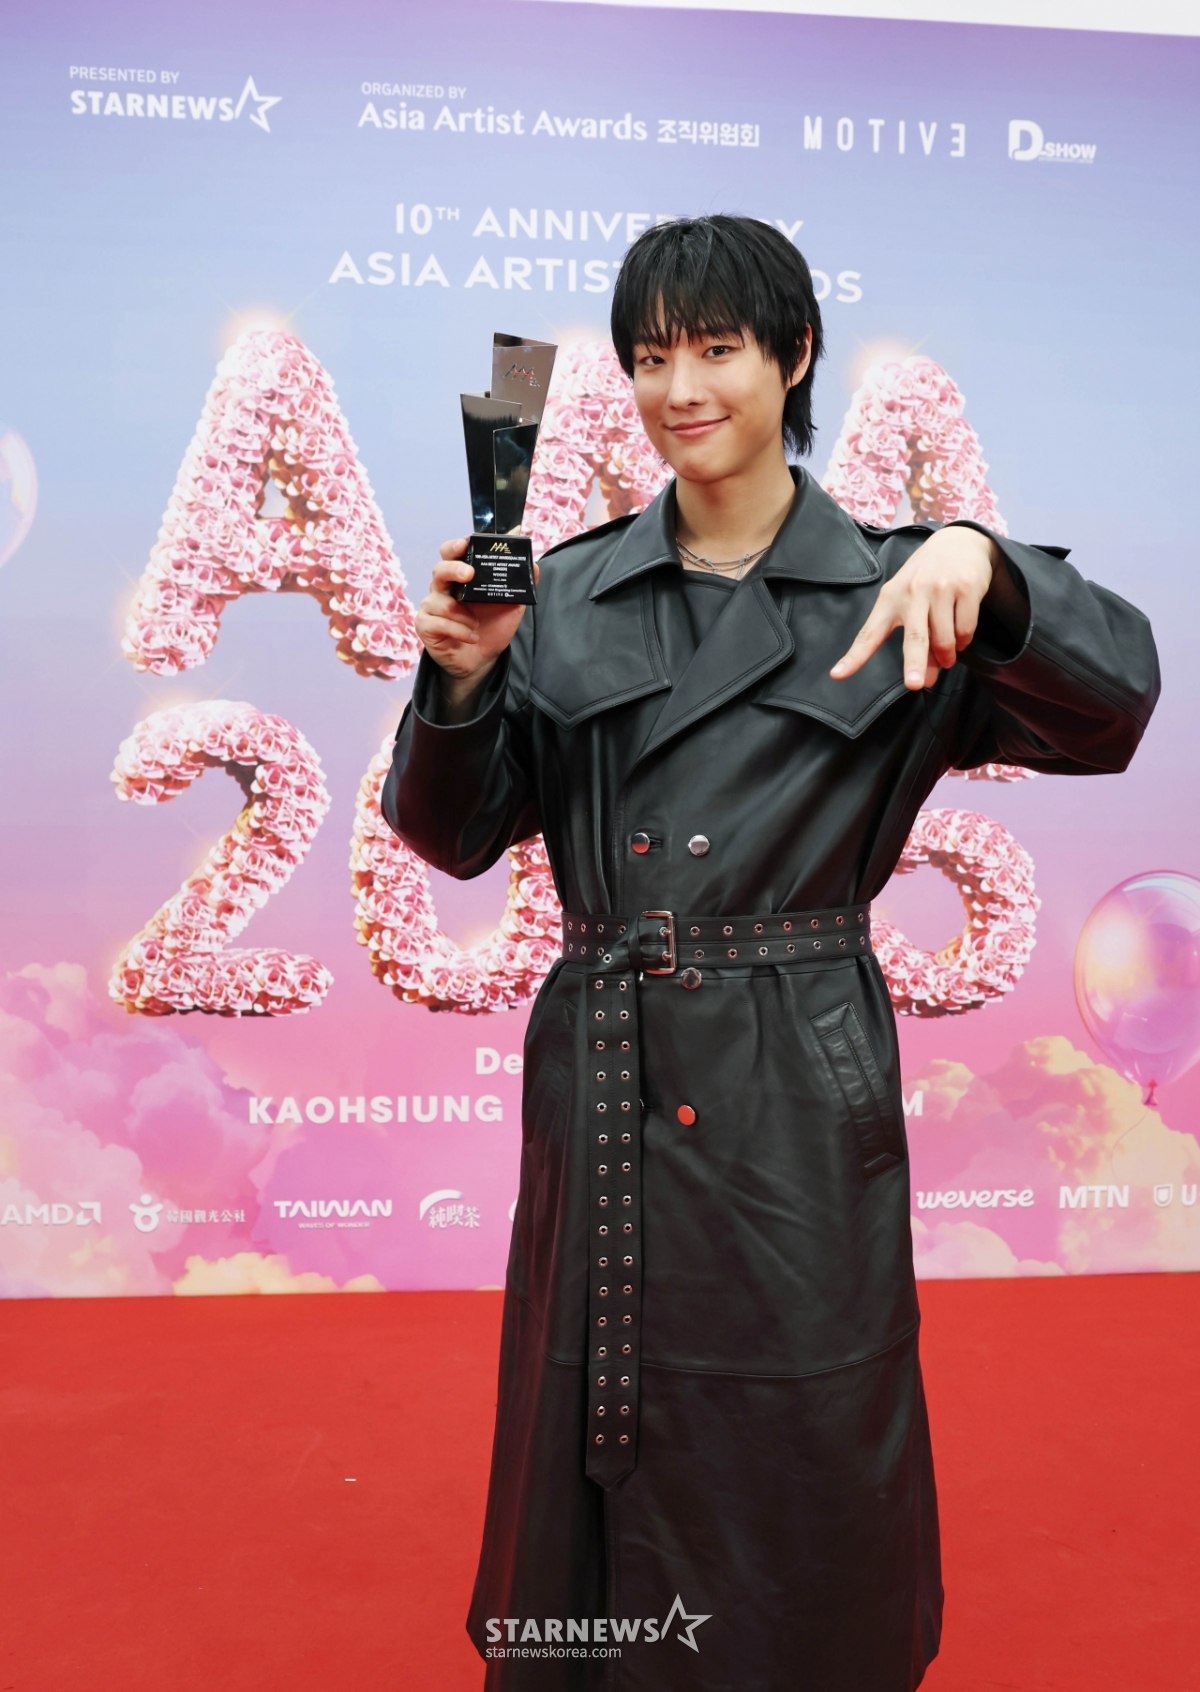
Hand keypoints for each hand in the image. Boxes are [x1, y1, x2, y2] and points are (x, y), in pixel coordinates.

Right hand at [416, 539, 537, 717]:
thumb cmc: (492, 627)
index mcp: (461, 578)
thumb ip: (520, 586)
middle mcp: (444, 588)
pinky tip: (472, 637)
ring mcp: (432, 606)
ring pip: (440, 601)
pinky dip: (459, 630)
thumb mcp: (511, 605)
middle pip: (439, 570)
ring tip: (476, 624)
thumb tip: (534, 567)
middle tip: (469, 574)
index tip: (465, 543)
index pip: (452, 553)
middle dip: (453, 569)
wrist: (482, 659)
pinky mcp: (426, 625)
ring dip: (462, 614)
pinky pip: (439, 622)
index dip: (455, 546)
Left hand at [830, 526, 999, 690]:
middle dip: (915, 663)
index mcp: (890, 598)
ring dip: (948, 655)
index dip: (854, 657)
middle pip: (915, 637)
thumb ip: (914, 641)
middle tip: (916, 685)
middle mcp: (913, 592)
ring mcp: (941, 588)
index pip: (869, 633)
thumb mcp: (910, 602)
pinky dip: (964, 640)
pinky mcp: (966, 587)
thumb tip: (926, 680)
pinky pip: (965, 628)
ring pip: (945, 638)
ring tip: (948, 655)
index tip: (837, 675)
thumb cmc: (926, 578)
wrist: (958, 541)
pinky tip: (960, 637)